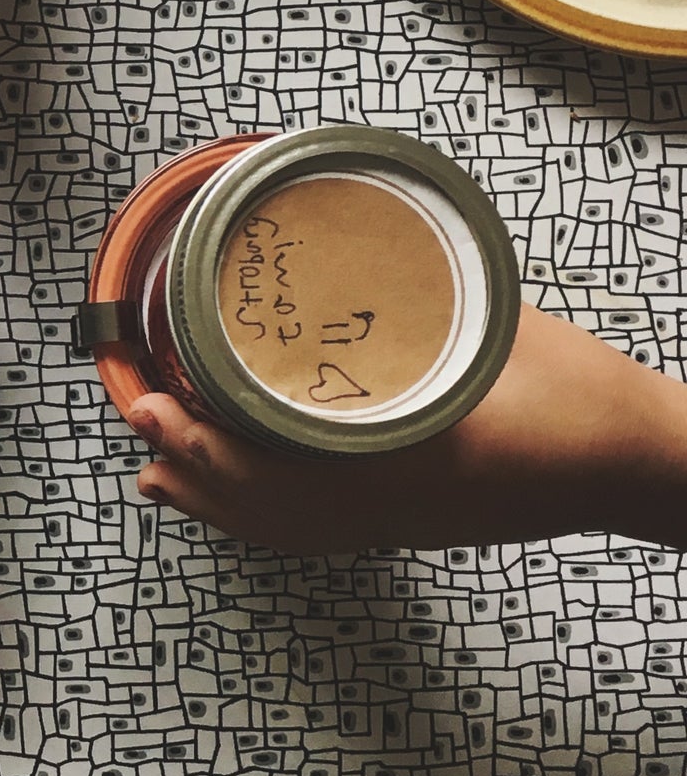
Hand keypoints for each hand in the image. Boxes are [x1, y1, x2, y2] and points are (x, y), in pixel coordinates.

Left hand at [129, 306, 686, 553]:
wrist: (646, 465)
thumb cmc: (584, 395)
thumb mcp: (497, 328)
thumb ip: (419, 299)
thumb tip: (353, 242)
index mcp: (410, 461)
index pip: (284, 472)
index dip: (210, 444)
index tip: (157, 409)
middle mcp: (395, 507)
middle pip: (269, 507)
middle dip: (195, 465)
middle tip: (139, 421)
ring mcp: (403, 525)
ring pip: (288, 528)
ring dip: (216, 497)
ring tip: (156, 471)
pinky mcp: (412, 527)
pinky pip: (317, 533)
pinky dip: (260, 515)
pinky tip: (232, 498)